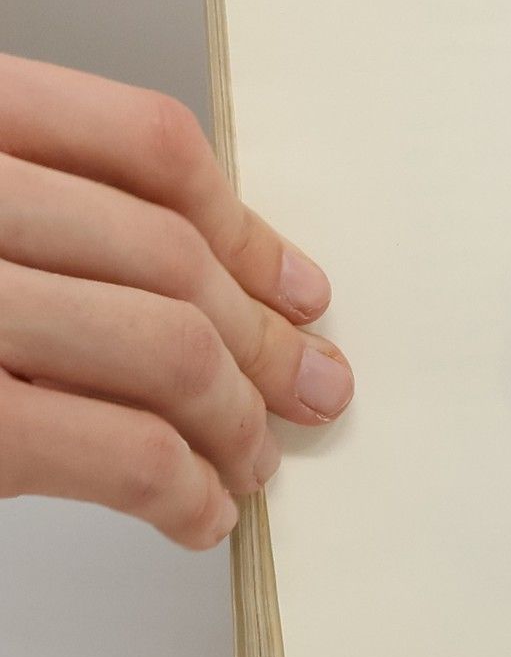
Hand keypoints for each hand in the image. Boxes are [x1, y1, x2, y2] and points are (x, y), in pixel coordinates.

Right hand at [0, 54, 352, 547]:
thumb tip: (224, 292)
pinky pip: (127, 453)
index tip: (304, 291)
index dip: (247, 229)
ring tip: (249, 464)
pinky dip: (186, 492)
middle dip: (264, 340)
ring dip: (237, 422)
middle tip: (311, 392)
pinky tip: (197, 511)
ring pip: (172, 348)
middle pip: (172, 253)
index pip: (145, 145)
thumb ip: (52, 222)